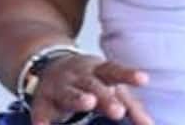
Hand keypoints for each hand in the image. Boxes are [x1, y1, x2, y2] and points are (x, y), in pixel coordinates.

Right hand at [28, 54, 152, 124]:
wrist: (48, 64)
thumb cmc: (89, 81)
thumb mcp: (110, 87)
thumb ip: (131, 106)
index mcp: (99, 72)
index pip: (115, 71)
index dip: (129, 75)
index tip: (144, 79)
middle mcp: (79, 77)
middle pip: (94, 85)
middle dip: (106, 98)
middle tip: (118, 111)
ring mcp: (59, 87)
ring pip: (69, 92)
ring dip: (78, 98)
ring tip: (89, 103)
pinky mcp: (41, 101)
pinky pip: (40, 110)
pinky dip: (42, 120)